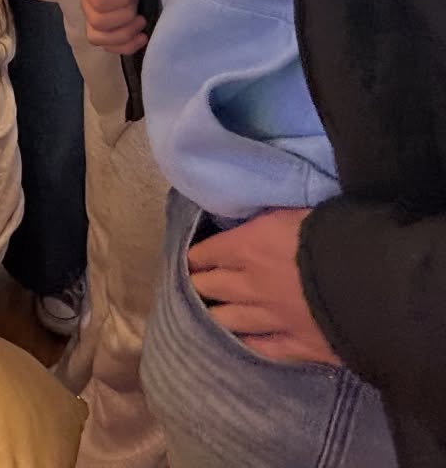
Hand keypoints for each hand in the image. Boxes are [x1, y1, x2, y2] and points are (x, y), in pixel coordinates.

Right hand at [75, 0, 147, 53]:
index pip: (98, 1)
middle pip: (98, 21)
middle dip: (125, 13)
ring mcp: (91, 17)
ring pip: (98, 37)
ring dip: (125, 31)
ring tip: (141, 18)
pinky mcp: (104, 32)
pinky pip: (107, 48)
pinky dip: (126, 46)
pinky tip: (142, 36)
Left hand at [188, 209, 340, 364]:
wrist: (372, 282)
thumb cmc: (334, 235)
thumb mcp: (294, 212)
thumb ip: (269, 222)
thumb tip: (258, 222)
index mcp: (247, 247)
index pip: (208, 252)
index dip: (196, 256)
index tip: (188, 259)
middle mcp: (251, 285)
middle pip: (211, 287)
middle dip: (198, 285)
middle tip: (193, 286)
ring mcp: (273, 319)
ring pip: (230, 321)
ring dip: (216, 316)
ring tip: (207, 315)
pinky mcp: (299, 346)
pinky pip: (266, 348)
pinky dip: (251, 344)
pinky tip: (243, 343)